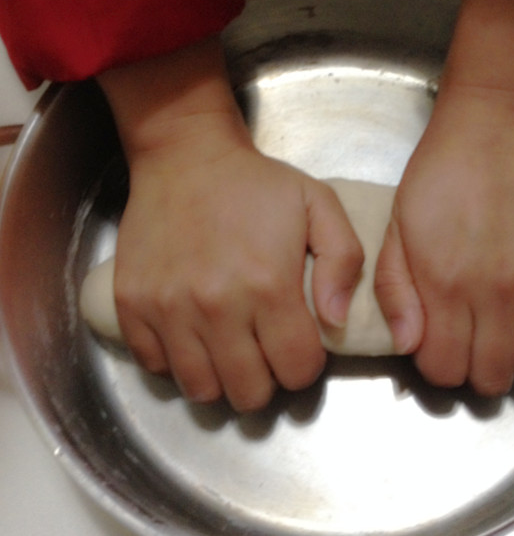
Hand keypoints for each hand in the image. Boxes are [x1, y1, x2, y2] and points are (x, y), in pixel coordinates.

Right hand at [98, 38, 362, 410]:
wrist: (185, 157)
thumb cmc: (257, 185)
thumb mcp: (320, 206)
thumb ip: (344, 263)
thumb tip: (335, 322)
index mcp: (268, 285)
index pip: (296, 370)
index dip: (306, 366)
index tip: (300, 346)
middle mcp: (216, 306)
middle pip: (249, 393)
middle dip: (267, 380)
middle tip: (266, 350)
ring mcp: (168, 310)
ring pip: (201, 390)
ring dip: (223, 379)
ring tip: (231, 349)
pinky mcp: (132, 306)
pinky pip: (156, 367)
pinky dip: (179, 362)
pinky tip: (195, 335)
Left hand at [375, 88, 513, 395]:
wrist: (496, 127)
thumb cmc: (441, 175)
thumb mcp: (396, 228)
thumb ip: (395, 291)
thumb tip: (409, 345)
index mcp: (446, 283)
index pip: (446, 369)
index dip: (439, 367)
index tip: (441, 347)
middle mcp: (499, 292)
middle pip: (494, 377)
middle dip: (477, 371)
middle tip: (475, 344)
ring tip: (513, 337)